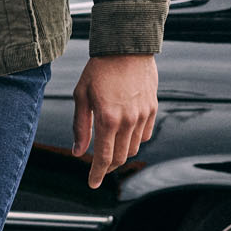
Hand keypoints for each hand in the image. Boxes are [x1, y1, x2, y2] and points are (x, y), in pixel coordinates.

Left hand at [72, 54, 158, 189]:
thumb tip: (78, 152)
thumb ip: (80, 127)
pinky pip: (145, 135)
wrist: (126, 47)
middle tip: (99, 167)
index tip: (92, 183)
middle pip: (121, 157)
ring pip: (134, 148)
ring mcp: (143, 115)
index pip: (104, 158)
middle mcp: (128, 120)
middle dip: (108, 166)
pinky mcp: (152, 108)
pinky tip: (125, 135)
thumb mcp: (81, 96)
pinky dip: (135, 140)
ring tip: (111, 148)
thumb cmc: (99, 68)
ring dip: (122, 154)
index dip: (97, 174)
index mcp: (107, 118)